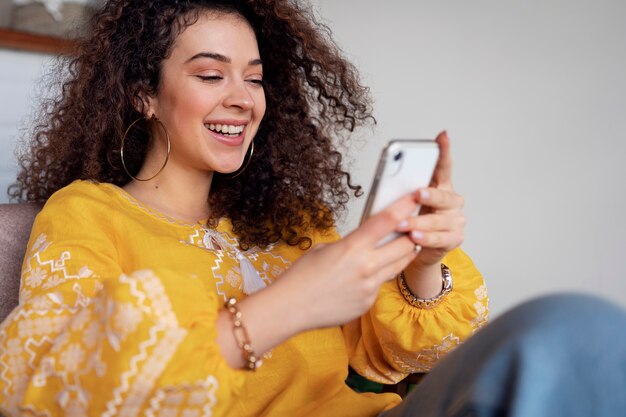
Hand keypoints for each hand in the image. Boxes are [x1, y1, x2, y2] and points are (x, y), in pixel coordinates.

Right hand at [274, 194, 418, 330]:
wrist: (292, 308)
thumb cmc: (302, 277)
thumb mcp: (324, 249)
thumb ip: (350, 244)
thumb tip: (365, 241)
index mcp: (352, 247)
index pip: (386, 221)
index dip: (404, 206)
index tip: (415, 198)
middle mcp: (366, 267)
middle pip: (405, 244)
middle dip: (412, 234)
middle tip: (414, 226)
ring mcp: (370, 287)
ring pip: (399, 265)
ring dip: (403, 254)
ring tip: (404, 246)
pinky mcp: (369, 302)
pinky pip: (381, 285)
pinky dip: (378, 277)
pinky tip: (365, 277)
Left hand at [397, 131, 465, 277]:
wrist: (414, 251)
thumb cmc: (408, 221)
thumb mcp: (403, 204)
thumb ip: (401, 192)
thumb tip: (386, 181)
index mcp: (440, 186)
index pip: (443, 166)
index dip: (444, 151)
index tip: (442, 136)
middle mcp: (452, 202)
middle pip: (445, 196)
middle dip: (431, 195)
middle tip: (417, 193)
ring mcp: (455, 221)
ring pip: (439, 220)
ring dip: (419, 222)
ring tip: (403, 224)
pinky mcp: (454, 239)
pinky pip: (440, 239)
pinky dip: (426, 238)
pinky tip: (414, 237)